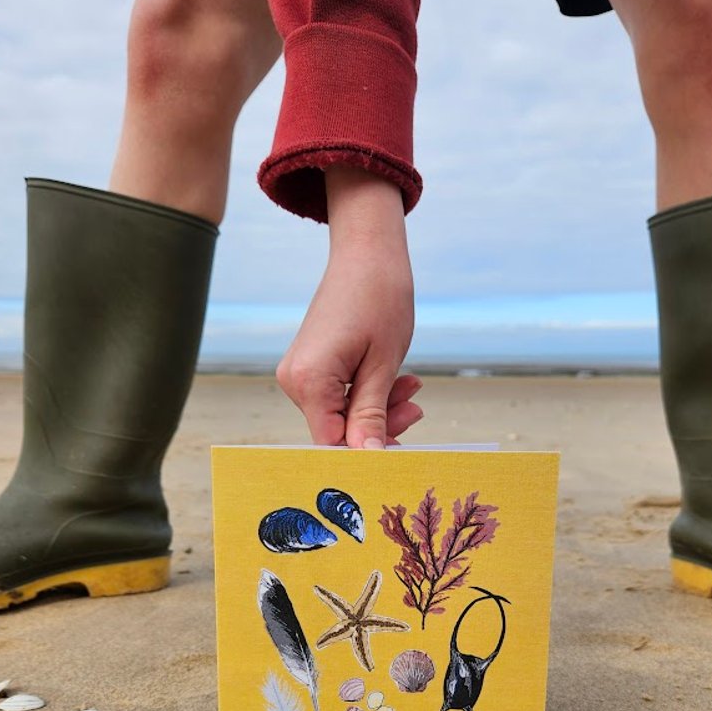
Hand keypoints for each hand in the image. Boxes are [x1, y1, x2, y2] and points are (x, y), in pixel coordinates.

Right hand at [276, 168, 423, 446]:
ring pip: (342, 415)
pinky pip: (339, 396)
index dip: (366, 455)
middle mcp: (295, 381)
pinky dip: (368, 393)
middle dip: (379, 427)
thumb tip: (367, 459)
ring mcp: (300, 374)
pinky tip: (396, 381)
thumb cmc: (380, 297)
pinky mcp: (311, 367)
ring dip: (379, 408)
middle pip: (337, 431)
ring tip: (411, 387)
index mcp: (309, 381)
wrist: (367, 251)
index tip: (401, 456)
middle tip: (416, 410)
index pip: (332, 443)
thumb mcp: (384, 364)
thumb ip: (372, 415)